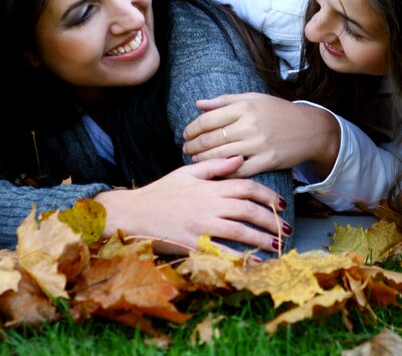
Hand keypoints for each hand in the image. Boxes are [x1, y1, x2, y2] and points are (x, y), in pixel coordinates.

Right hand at [95, 156, 289, 255]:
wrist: (133, 213)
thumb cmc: (160, 192)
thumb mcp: (185, 172)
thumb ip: (214, 166)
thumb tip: (239, 158)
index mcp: (209, 187)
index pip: (246, 186)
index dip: (267, 194)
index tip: (282, 202)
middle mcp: (209, 205)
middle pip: (248, 210)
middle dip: (271, 219)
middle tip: (286, 227)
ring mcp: (201, 226)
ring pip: (240, 231)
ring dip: (262, 238)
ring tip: (278, 245)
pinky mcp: (193, 244)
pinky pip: (222, 253)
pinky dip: (241, 258)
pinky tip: (256, 262)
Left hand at [183, 93, 339, 177]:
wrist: (311, 129)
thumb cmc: (278, 111)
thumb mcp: (253, 99)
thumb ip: (224, 101)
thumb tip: (198, 104)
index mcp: (244, 107)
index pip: (208, 119)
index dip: (192, 129)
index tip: (185, 134)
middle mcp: (250, 125)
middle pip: (211, 139)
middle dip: (193, 146)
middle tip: (185, 149)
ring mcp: (259, 144)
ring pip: (221, 156)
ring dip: (203, 160)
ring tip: (194, 160)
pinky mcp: (268, 161)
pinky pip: (239, 170)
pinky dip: (223, 172)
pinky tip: (214, 172)